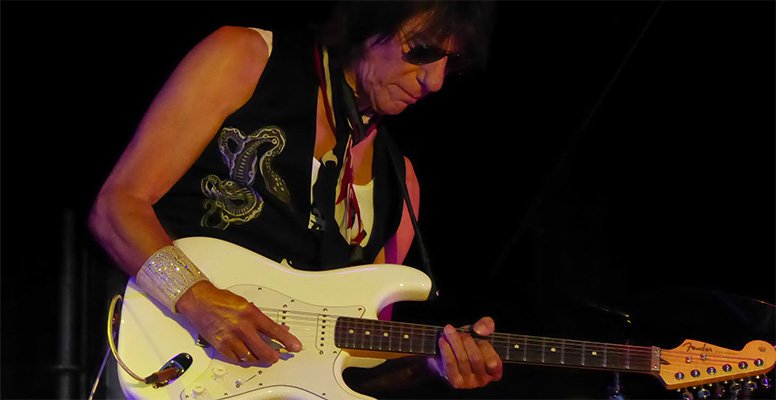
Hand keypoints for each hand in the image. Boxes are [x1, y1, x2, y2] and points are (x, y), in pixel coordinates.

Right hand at [175, 281, 301, 363]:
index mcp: (251, 314)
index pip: (274, 331)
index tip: (295, 346)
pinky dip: (244, 359)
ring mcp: (231, 338)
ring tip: (262, 354)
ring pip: (251, 357)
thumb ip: (262, 319)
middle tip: (277, 356)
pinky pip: (237, 359)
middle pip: (263, 350)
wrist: (200, 301)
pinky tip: (247, 354)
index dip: (287, 341)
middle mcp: (242, 327)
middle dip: (274, 356)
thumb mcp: (247, 305)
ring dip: (258, 357)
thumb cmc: (222, 301)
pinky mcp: (221, 346)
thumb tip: (278, 328)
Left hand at [431, 316, 502, 388]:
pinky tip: (443, 341)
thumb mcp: (479, 331)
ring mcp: (469, 383)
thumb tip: (481, 330)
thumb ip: (486, 326)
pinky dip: (446, 350)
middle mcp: (484, 379)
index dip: (484, 345)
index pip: (493, 362)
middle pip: (476, 359)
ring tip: (448, 331)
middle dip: (467, 341)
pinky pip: (450, 365)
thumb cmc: (468, 343)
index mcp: (495, 371)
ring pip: (462, 360)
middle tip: (460, 331)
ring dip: (454, 342)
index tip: (476, 332)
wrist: (448, 353)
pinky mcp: (455, 382)